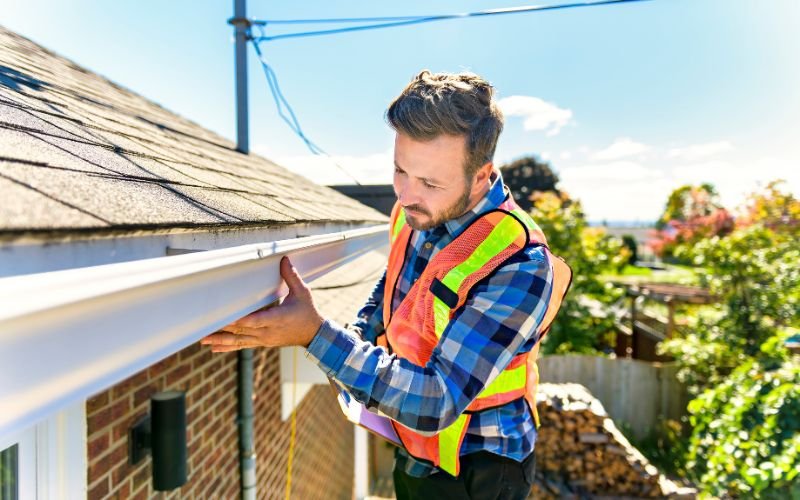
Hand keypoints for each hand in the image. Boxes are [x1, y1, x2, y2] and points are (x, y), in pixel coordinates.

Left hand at [201, 256, 323, 351]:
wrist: (314, 335)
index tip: (225, 317)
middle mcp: (268, 332)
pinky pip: (242, 346)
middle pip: (241, 331)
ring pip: (239, 341)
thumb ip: (291, 276)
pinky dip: (228, 347)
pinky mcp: (262, 343)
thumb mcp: (303, 292)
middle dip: (222, 328)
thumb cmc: (308, 312)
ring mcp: (264, 339)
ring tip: (203, 340)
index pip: (255, 320)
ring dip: (221, 340)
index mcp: (278, 319)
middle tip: (204, 326)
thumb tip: (284, 259)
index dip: (239, 320)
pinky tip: (214, 348)